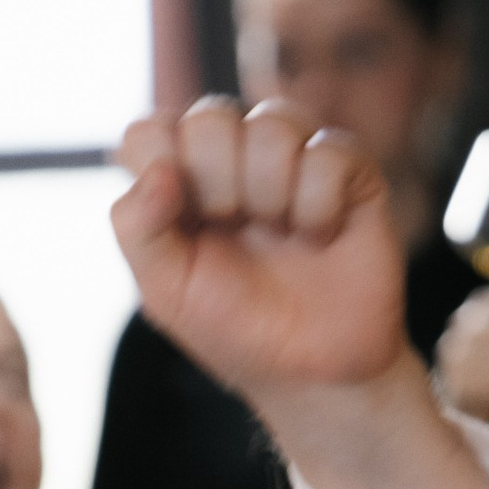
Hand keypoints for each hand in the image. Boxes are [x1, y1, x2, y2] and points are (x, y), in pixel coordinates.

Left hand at [113, 99, 404, 405]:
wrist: (316, 372)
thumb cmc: (235, 329)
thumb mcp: (168, 292)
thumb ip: (139, 230)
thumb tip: (157, 170)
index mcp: (179, 182)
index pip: (149, 130)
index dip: (161, 169)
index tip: (183, 222)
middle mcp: (234, 158)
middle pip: (210, 116)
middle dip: (218, 182)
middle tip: (236, 227)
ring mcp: (292, 159)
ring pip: (273, 121)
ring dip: (271, 191)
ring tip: (282, 234)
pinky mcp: (349, 170)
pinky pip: (328, 151)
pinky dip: (319, 203)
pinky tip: (321, 234)